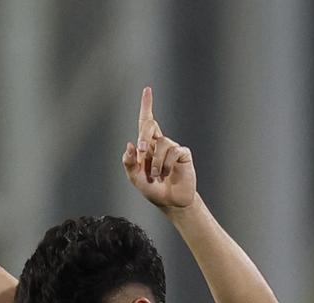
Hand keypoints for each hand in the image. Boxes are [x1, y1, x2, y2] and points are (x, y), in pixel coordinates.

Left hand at [121, 87, 195, 208]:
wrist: (172, 203)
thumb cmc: (154, 190)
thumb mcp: (135, 178)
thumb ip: (129, 163)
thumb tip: (130, 144)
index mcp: (147, 146)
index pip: (147, 121)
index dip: (147, 105)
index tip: (148, 90)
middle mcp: (160, 143)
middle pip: (151, 125)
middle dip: (144, 135)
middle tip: (141, 150)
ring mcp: (173, 148)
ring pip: (161, 143)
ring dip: (155, 162)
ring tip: (156, 176)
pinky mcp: (183, 155)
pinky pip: (173, 152)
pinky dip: (166, 165)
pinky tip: (167, 174)